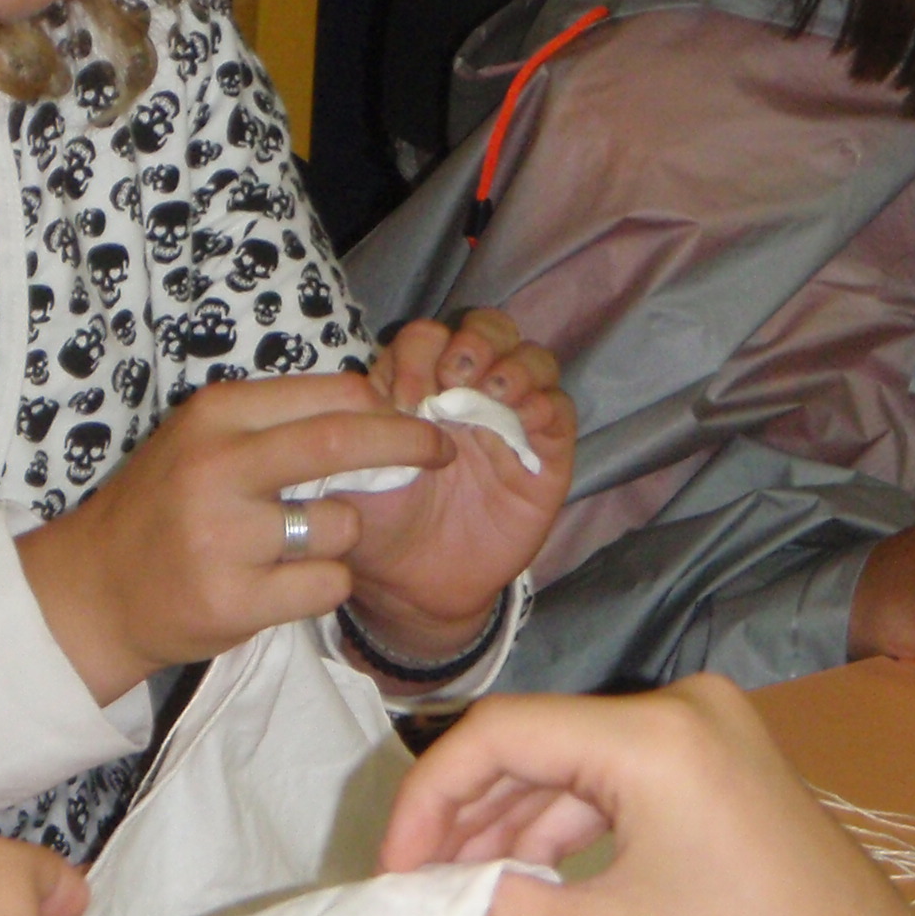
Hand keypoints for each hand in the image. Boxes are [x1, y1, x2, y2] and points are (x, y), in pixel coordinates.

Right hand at [18, 374, 453, 703]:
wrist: (95, 591)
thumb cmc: (166, 506)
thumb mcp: (206, 441)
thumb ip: (280, 423)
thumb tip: (380, 408)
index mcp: (216, 416)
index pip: (331, 394)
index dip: (386, 407)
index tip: (414, 420)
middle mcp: (218, 468)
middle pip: (344, 442)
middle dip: (409, 445)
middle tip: (443, 453)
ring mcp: (225, 538)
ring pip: (342, 524)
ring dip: (343, 535)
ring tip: (293, 545)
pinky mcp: (235, 601)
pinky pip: (330, 584)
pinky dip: (326, 584)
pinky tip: (284, 583)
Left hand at [335, 310, 576, 663]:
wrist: (415, 585)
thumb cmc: (379, 524)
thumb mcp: (355, 471)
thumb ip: (366, 428)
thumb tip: (391, 396)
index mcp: (419, 384)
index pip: (429, 337)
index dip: (421, 355)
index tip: (406, 400)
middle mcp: (469, 391)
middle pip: (490, 330)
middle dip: (478, 341)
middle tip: (460, 374)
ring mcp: (511, 418)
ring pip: (532, 359)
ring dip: (515, 367)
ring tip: (494, 395)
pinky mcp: (546, 452)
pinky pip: (559, 409)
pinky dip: (545, 405)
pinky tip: (522, 424)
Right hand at [380, 678, 914, 915]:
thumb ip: (495, 908)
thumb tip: (427, 899)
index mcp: (653, 730)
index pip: (501, 731)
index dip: (429, 797)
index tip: (390, 869)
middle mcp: (686, 706)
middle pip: (541, 739)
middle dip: (469, 813)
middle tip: (414, 884)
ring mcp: (717, 732)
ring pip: (581, 763)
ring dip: (518, 825)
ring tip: (465, 893)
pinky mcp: (732, 767)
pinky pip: (628, 780)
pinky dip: (575, 827)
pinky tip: (532, 881)